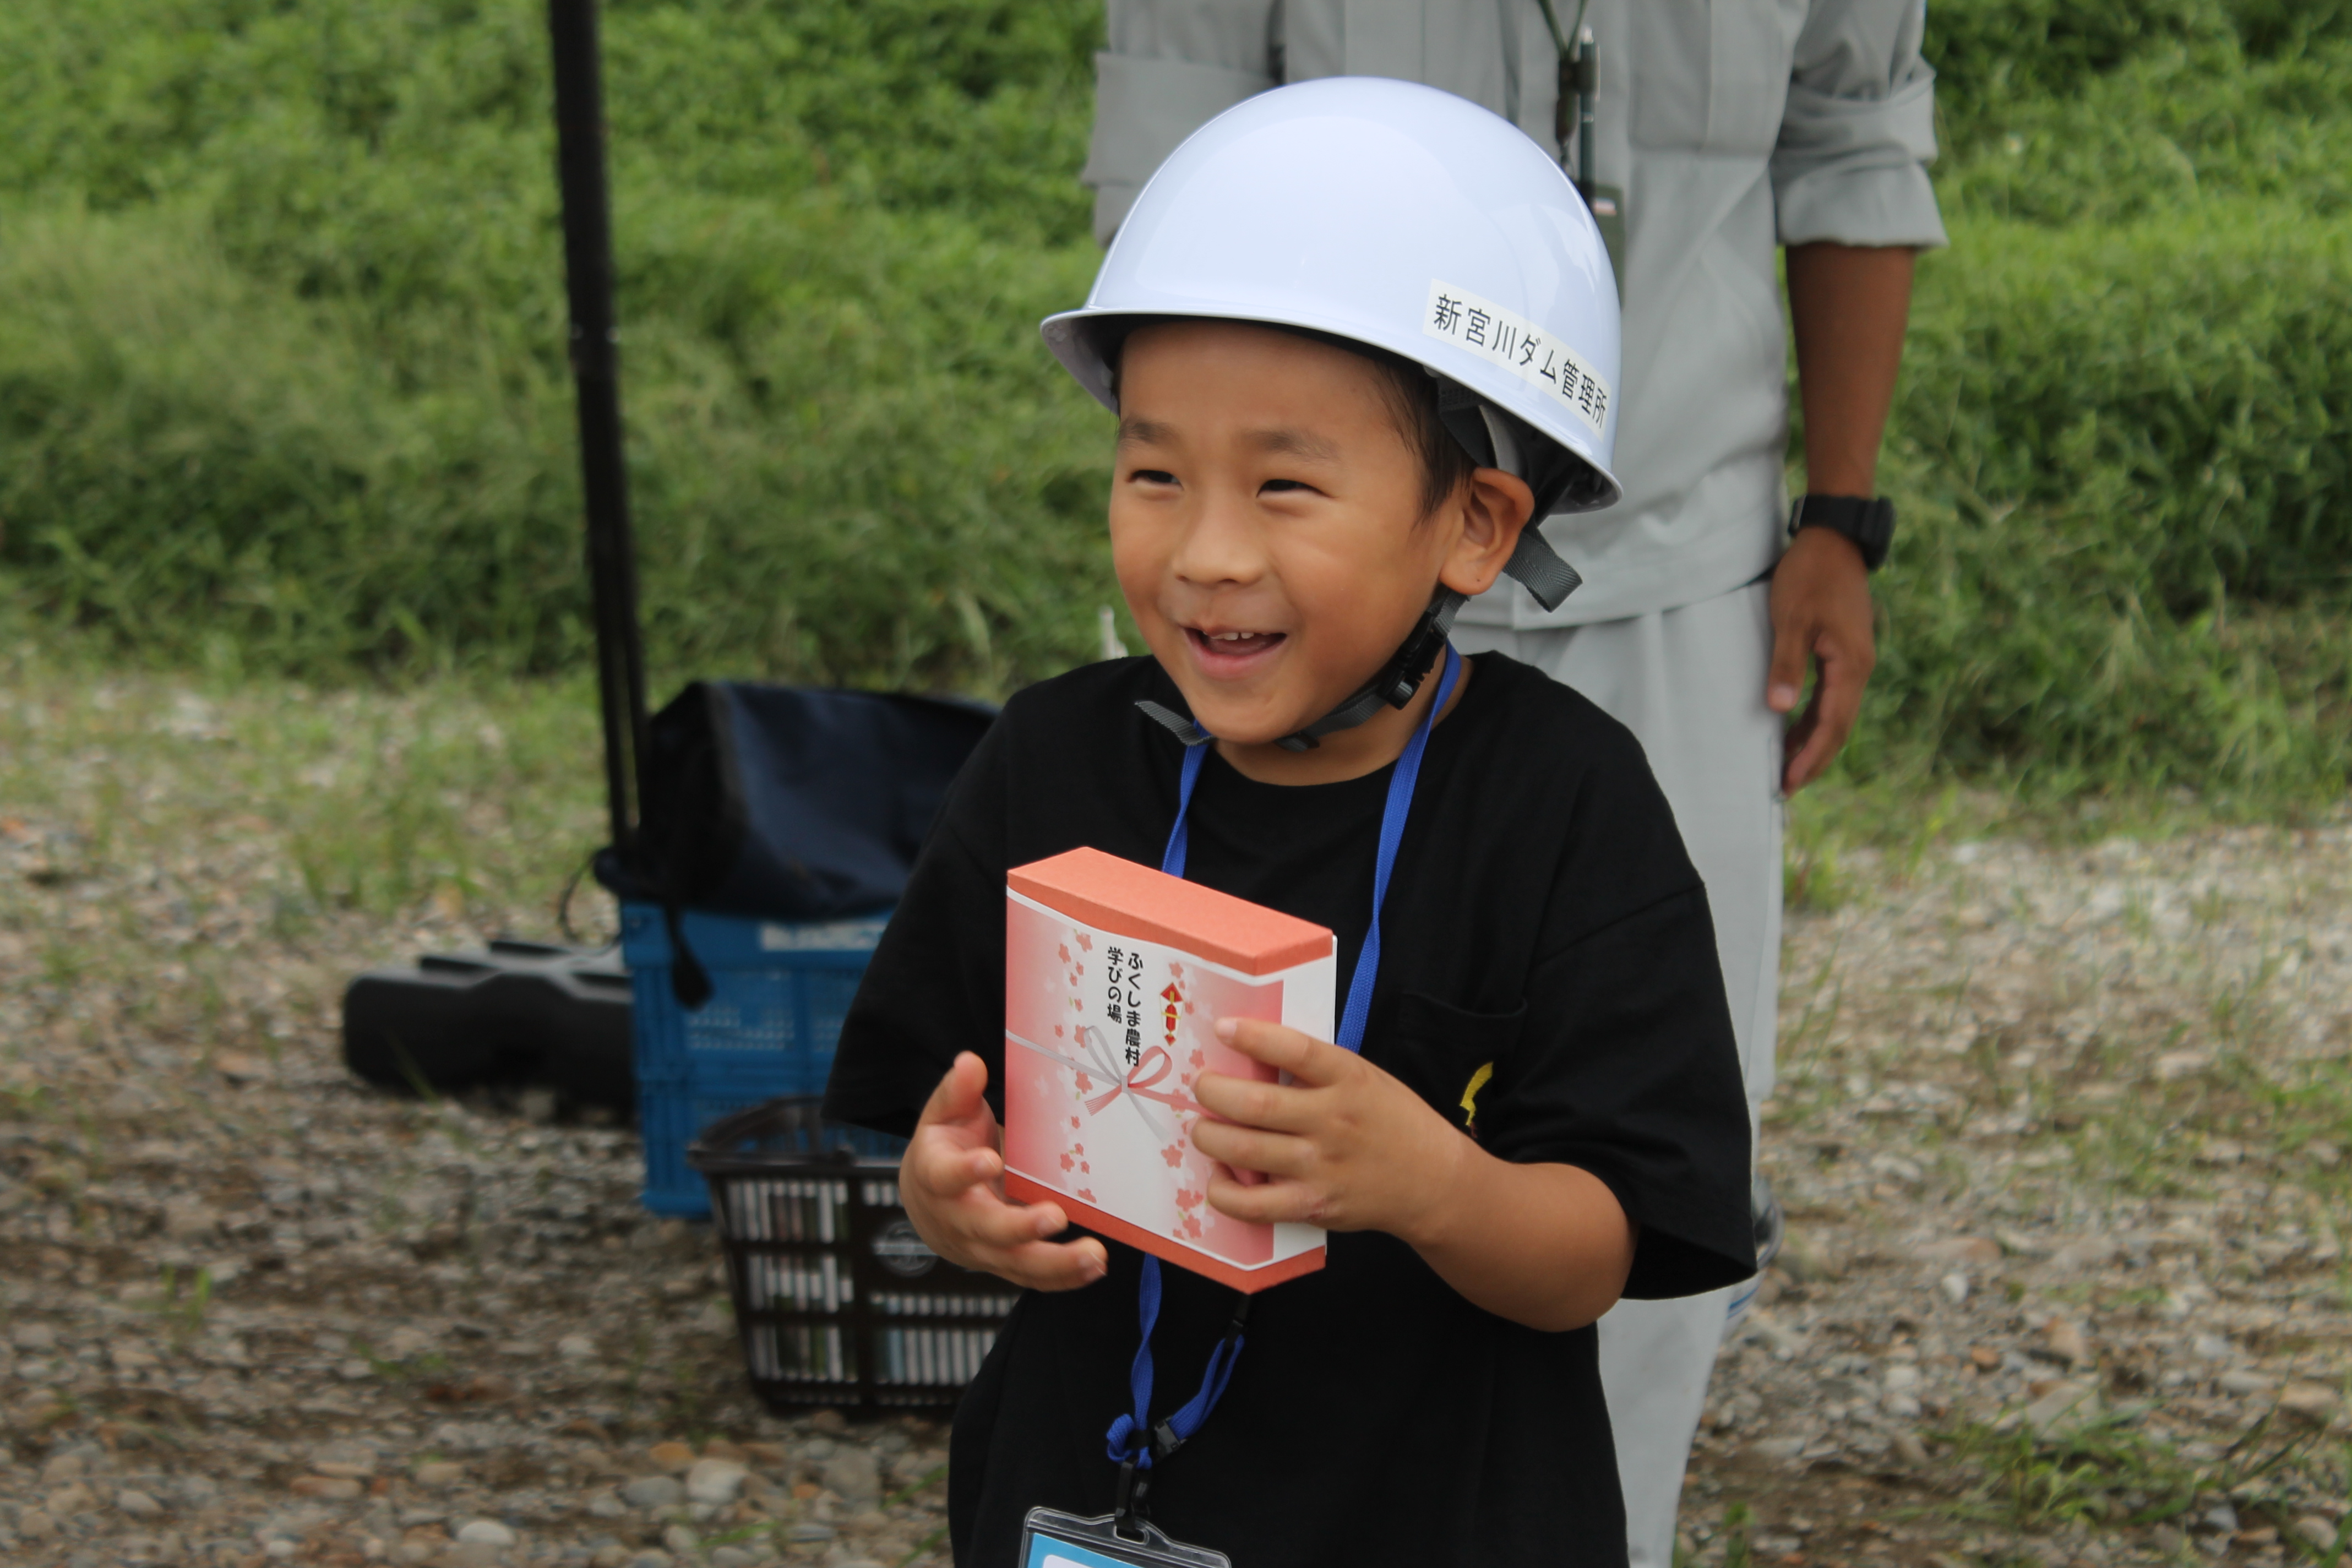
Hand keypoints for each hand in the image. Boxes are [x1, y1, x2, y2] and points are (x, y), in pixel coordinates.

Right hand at [898, 1052, 1107, 1290]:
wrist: (929, 1201)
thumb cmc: (946, 1147)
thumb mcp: (945, 1114)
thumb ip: (957, 1091)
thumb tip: (970, 1062)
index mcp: (936, 1176)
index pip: (946, 1177)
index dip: (965, 1172)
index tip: (990, 1161)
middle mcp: (956, 1219)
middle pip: (986, 1230)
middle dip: (1020, 1227)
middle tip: (1056, 1217)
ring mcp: (980, 1247)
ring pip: (1014, 1262)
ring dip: (1055, 1263)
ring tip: (1094, 1256)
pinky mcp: (1003, 1263)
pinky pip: (1031, 1277)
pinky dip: (1063, 1279)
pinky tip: (1093, 1269)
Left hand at [1188, 1017, 1468, 1242]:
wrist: (1433, 1181)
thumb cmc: (1392, 1121)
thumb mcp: (1365, 1079)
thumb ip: (1317, 1070)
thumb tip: (1252, 1055)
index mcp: (1348, 1078)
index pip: (1295, 1050)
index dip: (1253, 1037)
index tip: (1222, 1028)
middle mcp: (1332, 1120)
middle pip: (1254, 1105)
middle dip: (1212, 1092)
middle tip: (1202, 1087)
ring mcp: (1321, 1166)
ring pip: (1244, 1150)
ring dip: (1208, 1137)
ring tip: (1204, 1129)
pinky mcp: (1313, 1205)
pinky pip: (1253, 1204)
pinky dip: (1223, 1191)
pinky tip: (1220, 1175)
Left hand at [1767, 524, 1876, 793]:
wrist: (1834, 540)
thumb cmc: (1809, 576)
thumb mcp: (1792, 620)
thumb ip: (1786, 665)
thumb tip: (1779, 709)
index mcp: (1850, 665)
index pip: (1831, 725)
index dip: (1811, 757)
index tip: (1790, 782)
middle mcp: (1859, 668)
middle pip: (1838, 728)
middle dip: (1814, 760)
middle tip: (1787, 788)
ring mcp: (1855, 661)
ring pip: (1836, 714)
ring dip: (1814, 742)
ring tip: (1789, 768)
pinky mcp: (1846, 653)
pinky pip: (1833, 697)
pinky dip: (1815, 718)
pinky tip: (1796, 730)